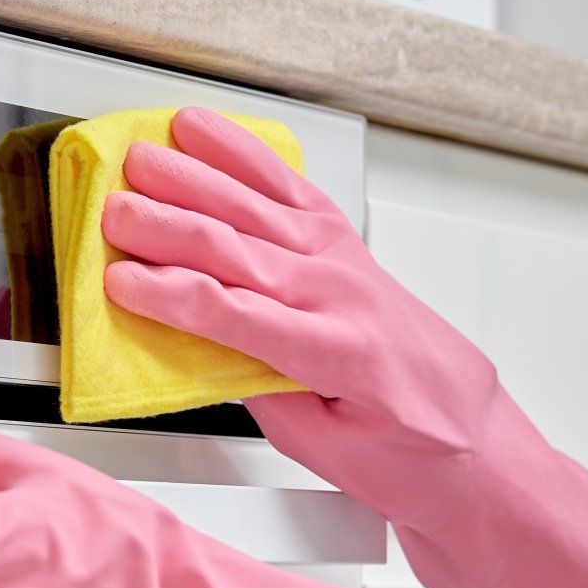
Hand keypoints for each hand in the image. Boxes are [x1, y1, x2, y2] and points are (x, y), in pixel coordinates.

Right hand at [101, 106, 587, 587]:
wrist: (475, 442)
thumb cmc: (407, 454)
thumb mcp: (323, 450)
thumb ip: (260, 394)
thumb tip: (200, 350)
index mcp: (337, 353)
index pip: (234, 314)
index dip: (169, 296)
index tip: (119, 283)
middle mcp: (342, 295)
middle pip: (238, 248)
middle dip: (167, 227)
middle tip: (112, 213)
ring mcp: (345, 261)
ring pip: (257, 206)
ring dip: (194, 177)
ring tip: (142, 158)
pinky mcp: (344, 244)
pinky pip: (288, 186)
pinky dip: (243, 154)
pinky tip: (205, 132)